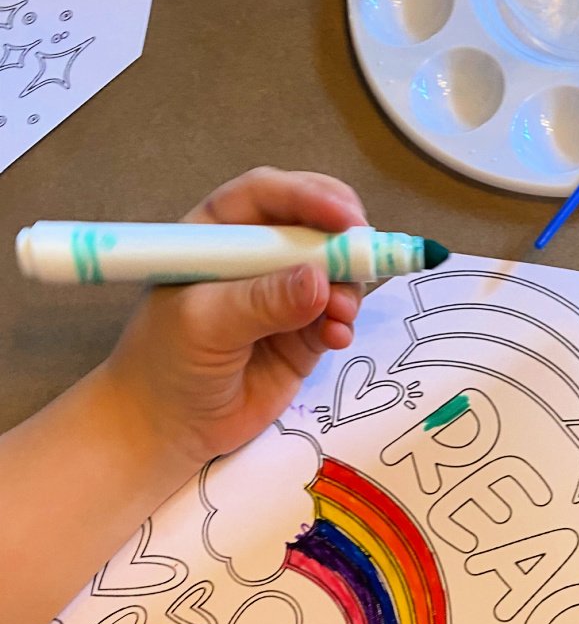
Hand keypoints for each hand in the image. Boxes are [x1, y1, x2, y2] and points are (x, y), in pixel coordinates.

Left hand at [98, 166, 367, 488]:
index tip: (346, 219)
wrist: (168, 427)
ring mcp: (283, 297)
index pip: (268, 197)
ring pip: (333, 272)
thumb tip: (320, 282)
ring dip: (347, 286)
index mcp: (219, 233)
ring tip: (340, 314)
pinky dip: (344, 322)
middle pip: (312, 225)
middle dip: (343, 239)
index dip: (309, 197)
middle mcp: (255, 257)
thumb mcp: (205, 323)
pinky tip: (337, 338)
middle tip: (366, 258)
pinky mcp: (303, 336)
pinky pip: (335, 318)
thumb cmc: (167, 362)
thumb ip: (262, 301)